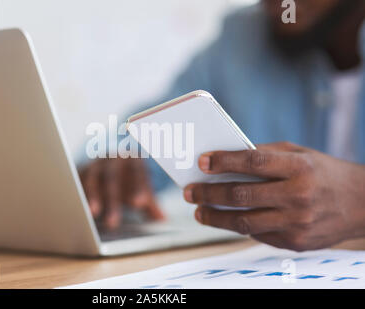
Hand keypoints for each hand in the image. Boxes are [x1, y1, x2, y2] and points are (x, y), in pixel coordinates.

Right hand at [79, 157, 163, 229]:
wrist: (110, 160)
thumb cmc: (128, 177)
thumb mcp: (142, 186)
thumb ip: (150, 203)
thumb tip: (162, 219)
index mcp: (132, 160)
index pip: (138, 173)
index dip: (139, 187)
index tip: (140, 203)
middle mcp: (112, 160)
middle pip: (112, 179)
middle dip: (112, 201)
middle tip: (113, 222)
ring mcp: (94, 165)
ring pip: (92, 180)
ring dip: (91, 197)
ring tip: (92, 213)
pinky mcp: (80, 173)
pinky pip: (77, 183)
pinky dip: (77, 195)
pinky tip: (77, 209)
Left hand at [183, 142, 364, 250]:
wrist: (361, 203)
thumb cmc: (323, 172)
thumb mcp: (298, 154)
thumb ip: (264, 155)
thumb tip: (224, 159)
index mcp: (300, 167)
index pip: (254, 162)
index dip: (224, 161)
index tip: (202, 161)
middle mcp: (299, 196)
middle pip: (242, 195)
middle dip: (209, 193)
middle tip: (189, 191)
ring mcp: (297, 223)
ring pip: (244, 222)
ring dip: (215, 217)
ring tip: (198, 211)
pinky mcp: (295, 242)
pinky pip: (257, 235)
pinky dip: (237, 226)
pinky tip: (224, 219)